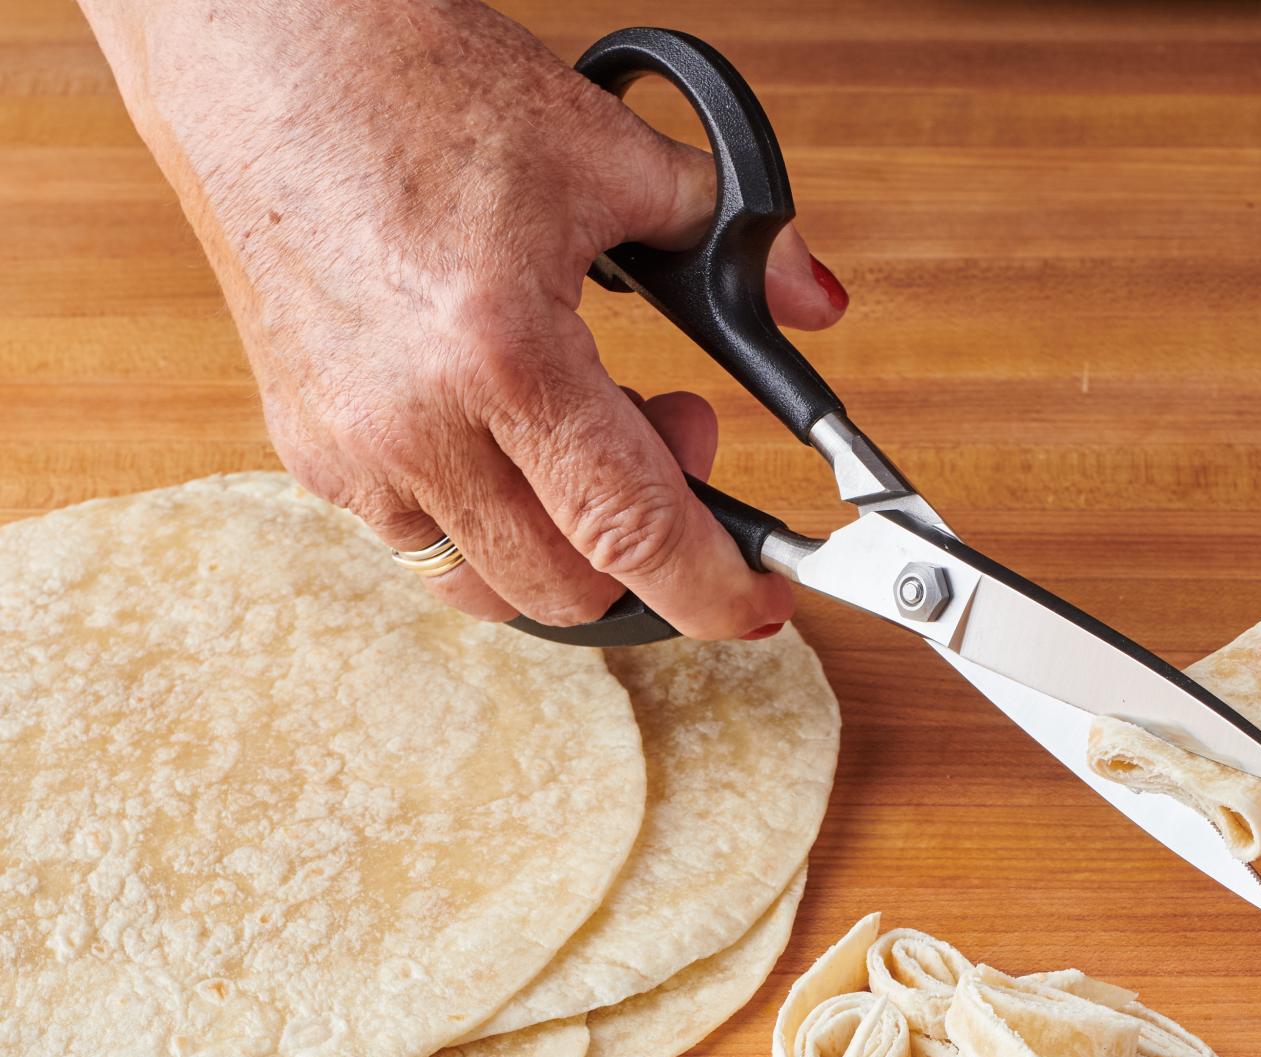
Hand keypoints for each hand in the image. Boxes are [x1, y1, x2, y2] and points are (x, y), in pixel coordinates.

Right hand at [86, 0, 847, 634]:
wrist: (258, 47)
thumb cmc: (411, 83)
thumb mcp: (606, 154)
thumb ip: (732, 240)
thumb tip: (811, 299)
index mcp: (500, 353)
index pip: (633, 532)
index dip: (715, 590)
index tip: (761, 606)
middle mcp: (412, 424)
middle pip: (569, 586)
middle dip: (647, 542)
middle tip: (674, 425)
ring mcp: (347, 448)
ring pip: (489, 585)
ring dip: (565, 543)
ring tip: (588, 424)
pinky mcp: (303, 446)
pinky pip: (420, 543)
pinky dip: (490, 519)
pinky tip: (508, 426)